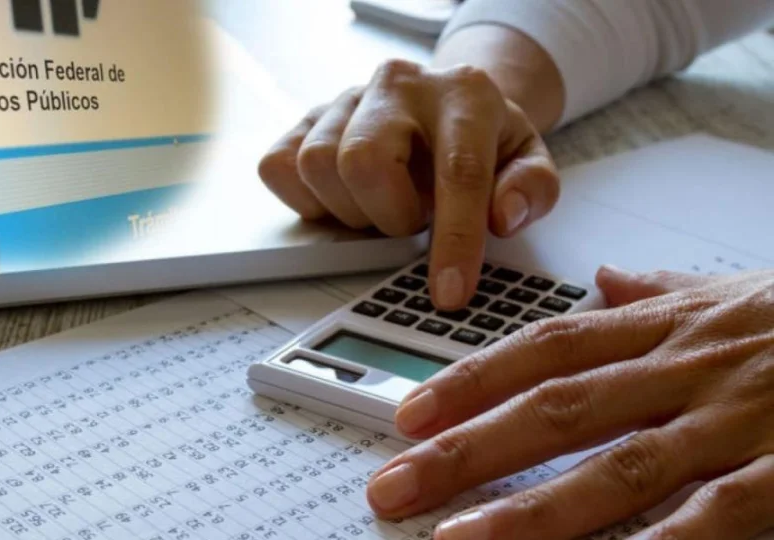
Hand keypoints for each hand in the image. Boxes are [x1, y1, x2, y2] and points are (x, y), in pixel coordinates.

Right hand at [257, 59, 559, 309]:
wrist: (444, 100)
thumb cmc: (480, 138)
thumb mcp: (526, 159)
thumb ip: (531, 189)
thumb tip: (501, 217)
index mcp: (463, 93)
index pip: (456, 170)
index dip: (452, 239)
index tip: (448, 292)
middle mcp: (398, 85)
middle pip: (362, 160)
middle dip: (385, 215)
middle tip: (409, 223)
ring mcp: (344, 98)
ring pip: (315, 165)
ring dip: (349, 210)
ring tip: (381, 208)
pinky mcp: (305, 118)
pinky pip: (279, 167)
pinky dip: (307, 201)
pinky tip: (344, 200)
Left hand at [366, 266, 773, 538]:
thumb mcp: (740, 289)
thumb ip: (666, 292)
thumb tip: (606, 285)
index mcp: (672, 326)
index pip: (547, 348)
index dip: (471, 381)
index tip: (408, 416)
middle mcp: (692, 367)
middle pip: (558, 408)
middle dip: (468, 451)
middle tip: (393, 486)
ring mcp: (743, 419)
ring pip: (620, 468)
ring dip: (532, 512)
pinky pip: (717, 515)